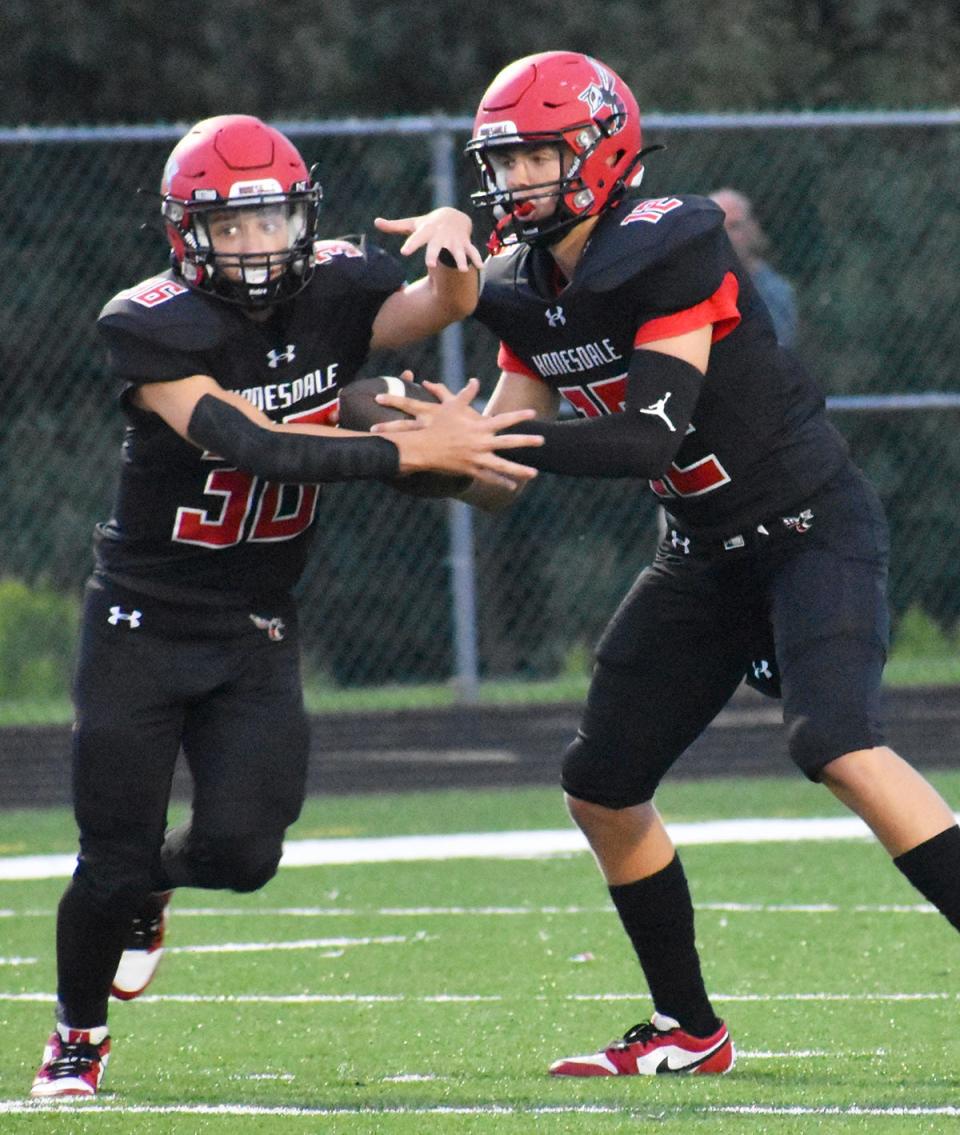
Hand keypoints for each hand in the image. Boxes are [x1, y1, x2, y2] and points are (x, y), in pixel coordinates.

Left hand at [374, 208, 482, 271]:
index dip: (411, 245)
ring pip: (457, 251)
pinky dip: (476, 259)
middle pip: (436, 246)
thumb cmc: (428, 224)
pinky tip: (480, 268)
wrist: (453, 216)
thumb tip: (376, 222)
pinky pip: (471, 252)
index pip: (416, 238)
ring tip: (462, 270)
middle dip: (434, 254)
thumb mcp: (413, 224)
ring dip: (460, 260)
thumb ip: (395, 226)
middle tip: (430, 264)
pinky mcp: (464, 244)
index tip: (404, 252)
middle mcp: (440, 237)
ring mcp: (454, 241)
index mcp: (426, 232)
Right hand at [374, 378, 541, 487]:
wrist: (423, 449)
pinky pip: (489, 477)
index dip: (518, 417)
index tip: (532, 414)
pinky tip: (513, 485)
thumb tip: (475, 381)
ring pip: (502, 465)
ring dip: (519, 469)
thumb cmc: (437, 427)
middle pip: (508, 443)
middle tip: (543, 441)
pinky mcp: (470, 470)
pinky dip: (501, 481)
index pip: (503, 420)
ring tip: (534, 473)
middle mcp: (480, 443)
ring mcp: (476, 458)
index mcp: (478, 427)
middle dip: (526, 442)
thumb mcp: (451, 407)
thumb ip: (466, 394)